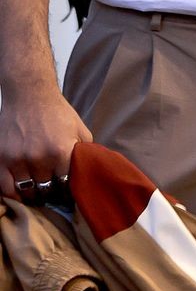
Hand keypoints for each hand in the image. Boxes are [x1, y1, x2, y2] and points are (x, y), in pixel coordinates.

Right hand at [0, 82, 92, 202]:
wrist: (30, 94)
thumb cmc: (57, 112)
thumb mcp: (80, 130)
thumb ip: (85, 152)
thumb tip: (91, 171)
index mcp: (61, 152)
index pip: (65, 185)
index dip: (66, 192)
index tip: (65, 195)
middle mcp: (39, 158)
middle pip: (45, 190)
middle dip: (49, 194)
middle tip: (50, 195)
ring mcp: (18, 158)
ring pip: (25, 191)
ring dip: (31, 195)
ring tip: (35, 195)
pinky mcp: (1, 157)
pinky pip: (4, 186)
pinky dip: (12, 193)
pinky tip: (18, 192)